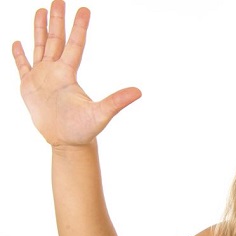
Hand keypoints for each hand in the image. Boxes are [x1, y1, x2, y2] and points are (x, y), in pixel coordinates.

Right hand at [12, 0, 140, 147]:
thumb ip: (117, 101)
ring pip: (39, 47)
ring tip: (40, 11)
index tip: (84, 9)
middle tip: (58, 0)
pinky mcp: (29, 88)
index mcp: (69, 75)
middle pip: (55, 40)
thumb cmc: (84, 130)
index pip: (74, 45)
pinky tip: (17, 42)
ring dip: (39, 30)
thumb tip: (139, 92)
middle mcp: (55, 72)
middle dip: (56, 20)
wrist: (67, 142)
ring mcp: (42, 78)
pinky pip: (22, 66)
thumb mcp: (101, 113)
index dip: (78, 27)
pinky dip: (19, 55)